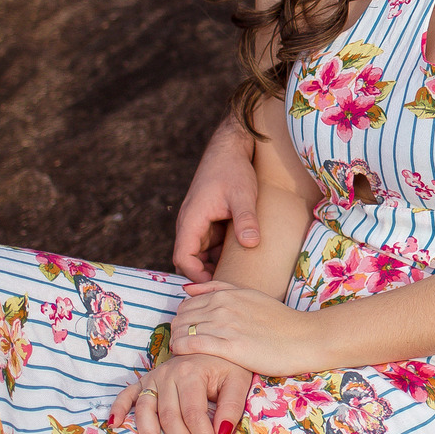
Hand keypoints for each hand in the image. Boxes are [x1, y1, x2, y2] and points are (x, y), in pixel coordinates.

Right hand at [109, 354, 252, 433]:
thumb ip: (231, 407)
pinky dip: (119, 408)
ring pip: (146, 411)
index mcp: (192, 373)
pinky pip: (127, 394)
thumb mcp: (238, 381)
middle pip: (170, 417)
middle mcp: (169, 374)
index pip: (194, 415)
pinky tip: (115, 424)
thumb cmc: (227, 364)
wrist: (214, 343)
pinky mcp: (145, 380)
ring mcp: (154, 377)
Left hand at [170, 281, 336, 376]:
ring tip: (184, 353)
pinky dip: (182, 350)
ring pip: (183, 329)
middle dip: (178, 330)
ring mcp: (226, 324)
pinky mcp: (230, 346)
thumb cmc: (280, 322)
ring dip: (178, 341)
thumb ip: (219, 289)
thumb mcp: (250, 296)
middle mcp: (224, 305)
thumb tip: (187, 288)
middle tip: (184, 345)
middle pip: (182, 316)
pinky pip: (192, 345)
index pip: (187, 302)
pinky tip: (185, 357)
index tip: (188, 332)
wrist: (305, 338)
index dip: (183, 318)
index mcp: (228, 292)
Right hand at [173, 118, 260, 281]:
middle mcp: (191, 224)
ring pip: (201, 254)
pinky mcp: (210, 221)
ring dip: (216, 264)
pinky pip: (211, 245)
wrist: (231, 148)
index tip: (219, 284)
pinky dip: (222, 253)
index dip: (197, 275)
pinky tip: (242, 258)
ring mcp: (200, 223)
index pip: (183, 258)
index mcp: (191, 220)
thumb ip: (246, 219)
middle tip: (232, 286)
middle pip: (190, 260)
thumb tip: (251, 244)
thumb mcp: (243, 195)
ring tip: (238, 276)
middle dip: (207, 274)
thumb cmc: (233, 169)